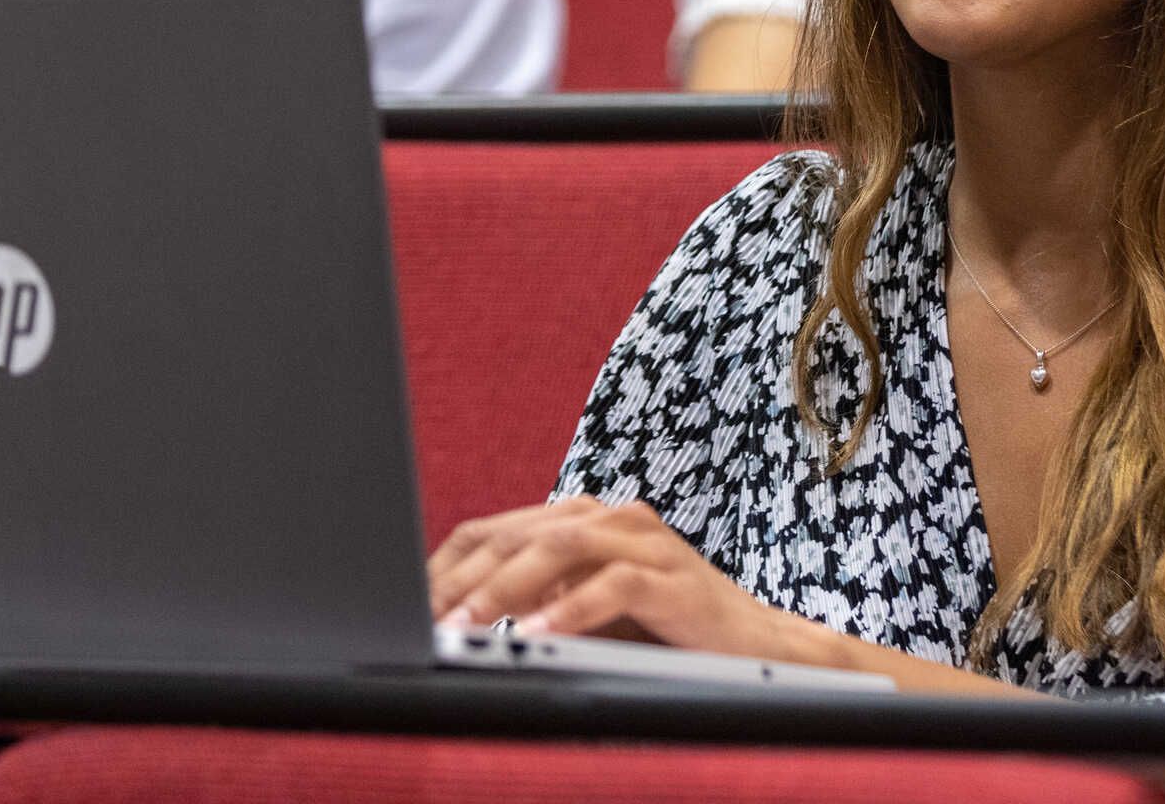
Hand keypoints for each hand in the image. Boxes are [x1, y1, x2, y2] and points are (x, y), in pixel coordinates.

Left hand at [427, 496, 820, 662]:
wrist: (756, 647)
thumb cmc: (662, 632)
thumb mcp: (582, 614)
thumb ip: (531, 603)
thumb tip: (456, 619)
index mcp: (581, 519)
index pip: (496, 528)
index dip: (448, 564)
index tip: (409, 603)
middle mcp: (609, 518)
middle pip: (519, 533)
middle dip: (465, 576)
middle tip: (425, 616)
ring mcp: (645, 542)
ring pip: (560, 547)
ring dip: (506, 587)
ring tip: (468, 622)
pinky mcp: (674, 577)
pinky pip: (614, 585)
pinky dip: (570, 610)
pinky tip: (536, 635)